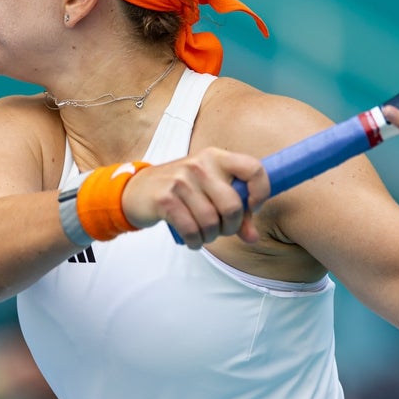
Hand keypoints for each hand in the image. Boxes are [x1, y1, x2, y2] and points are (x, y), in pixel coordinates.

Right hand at [120, 148, 269, 248]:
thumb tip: (253, 237)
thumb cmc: (182, 190)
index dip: (261, 192)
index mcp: (217, 157)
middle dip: (231, 226)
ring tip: (204, 234)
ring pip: (211, 222)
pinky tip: (192, 240)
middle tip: (222, 230)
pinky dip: (195, 242)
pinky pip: (191, 230)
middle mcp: (201, 165)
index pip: (254, 168)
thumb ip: (237, 212)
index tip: (253, 207)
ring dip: (210, 236)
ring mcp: (182, 181)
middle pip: (233, 205)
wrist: (137, 190)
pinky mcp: (165, 199)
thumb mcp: (210, 191)